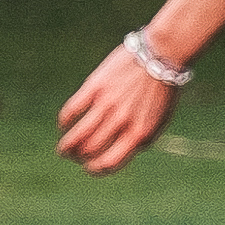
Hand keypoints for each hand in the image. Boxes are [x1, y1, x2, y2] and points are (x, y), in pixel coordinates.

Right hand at [55, 47, 176, 172]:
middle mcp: (121, 122)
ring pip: (78, 134)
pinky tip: (64, 124)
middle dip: (79, 157)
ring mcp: (107, 105)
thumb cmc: (162, 90)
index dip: (96, 169)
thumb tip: (122, 154)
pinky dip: (65, 120)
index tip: (89, 167)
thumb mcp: (159, 121)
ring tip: (63, 149)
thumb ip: (141, 139)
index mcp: (139, 134)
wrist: (161, 55)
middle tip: (73, 156)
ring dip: (66, 145)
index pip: (110, 163)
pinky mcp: (95, 87)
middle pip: (91, 149)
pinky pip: (72, 109)